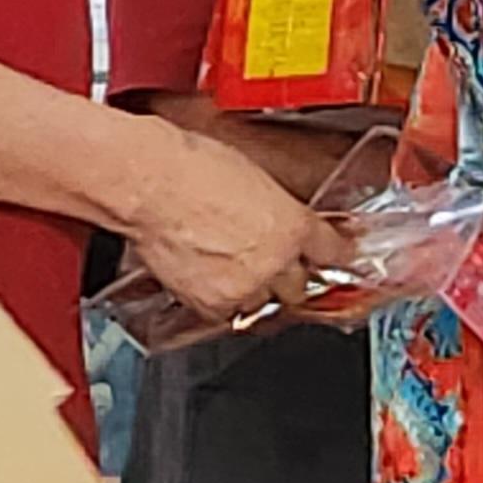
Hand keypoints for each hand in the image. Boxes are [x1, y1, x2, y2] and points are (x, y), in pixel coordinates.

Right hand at [126, 118, 349, 323]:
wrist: (149, 183)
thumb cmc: (193, 168)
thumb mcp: (256, 179)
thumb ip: (277, 210)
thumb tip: (279, 220)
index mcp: (295, 225)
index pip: (332, 252)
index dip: (332, 255)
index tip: (332, 257)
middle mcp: (277, 260)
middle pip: (300, 287)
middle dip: (288, 278)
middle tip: (269, 264)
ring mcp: (245, 286)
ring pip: (262, 303)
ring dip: (252, 291)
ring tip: (228, 268)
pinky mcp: (211, 304)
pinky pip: (226, 314)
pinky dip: (219, 303)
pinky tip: (206, 279)